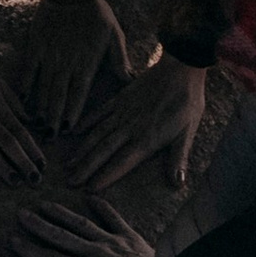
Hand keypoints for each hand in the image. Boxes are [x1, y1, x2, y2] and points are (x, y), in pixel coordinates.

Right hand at [13, 193, 156, 256]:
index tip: (12, 239)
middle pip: (61, 238)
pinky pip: (114, 218)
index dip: (30, 250)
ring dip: (62, 214)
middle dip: (40, 226)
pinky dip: (102, 207)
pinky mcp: (131, 238)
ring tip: (45, 203)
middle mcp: (95, 254)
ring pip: (82, 225)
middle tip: (22, 212)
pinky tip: (91, 197)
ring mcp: (113, 243)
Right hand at [19, 0, 129, 134]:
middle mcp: (67, 63)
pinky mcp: (36, 45)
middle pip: (60, 96)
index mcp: (86, 63)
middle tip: (50, 137)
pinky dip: (26, 85)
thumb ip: (119, 60)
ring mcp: (49, 55)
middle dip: (55, 118)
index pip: (79, 94)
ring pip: (44, 87)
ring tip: (38, 125)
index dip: (73, 113)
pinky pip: (30, 69)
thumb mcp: (114, 35)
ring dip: (42, 107)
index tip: (67, 130)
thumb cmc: (96, 12)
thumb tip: (130, 80)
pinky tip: (22, 99)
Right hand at [65, 53, 206, 189]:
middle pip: (104, 151)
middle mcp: (130, 127)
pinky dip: (87, 122)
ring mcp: (122, 111)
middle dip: (86, 167)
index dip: (105, 176)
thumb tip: (177, 184)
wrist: (181, 67)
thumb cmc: (187, 102)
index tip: (89, 189)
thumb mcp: (188, 132)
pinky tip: (74, 131)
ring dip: (82, 150)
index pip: (122, 162)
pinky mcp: (120, 98)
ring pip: (98, 134)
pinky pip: (100, 112)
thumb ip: (178, 158)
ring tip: (68, 163)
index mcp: (147, 138)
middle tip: (69, 181)